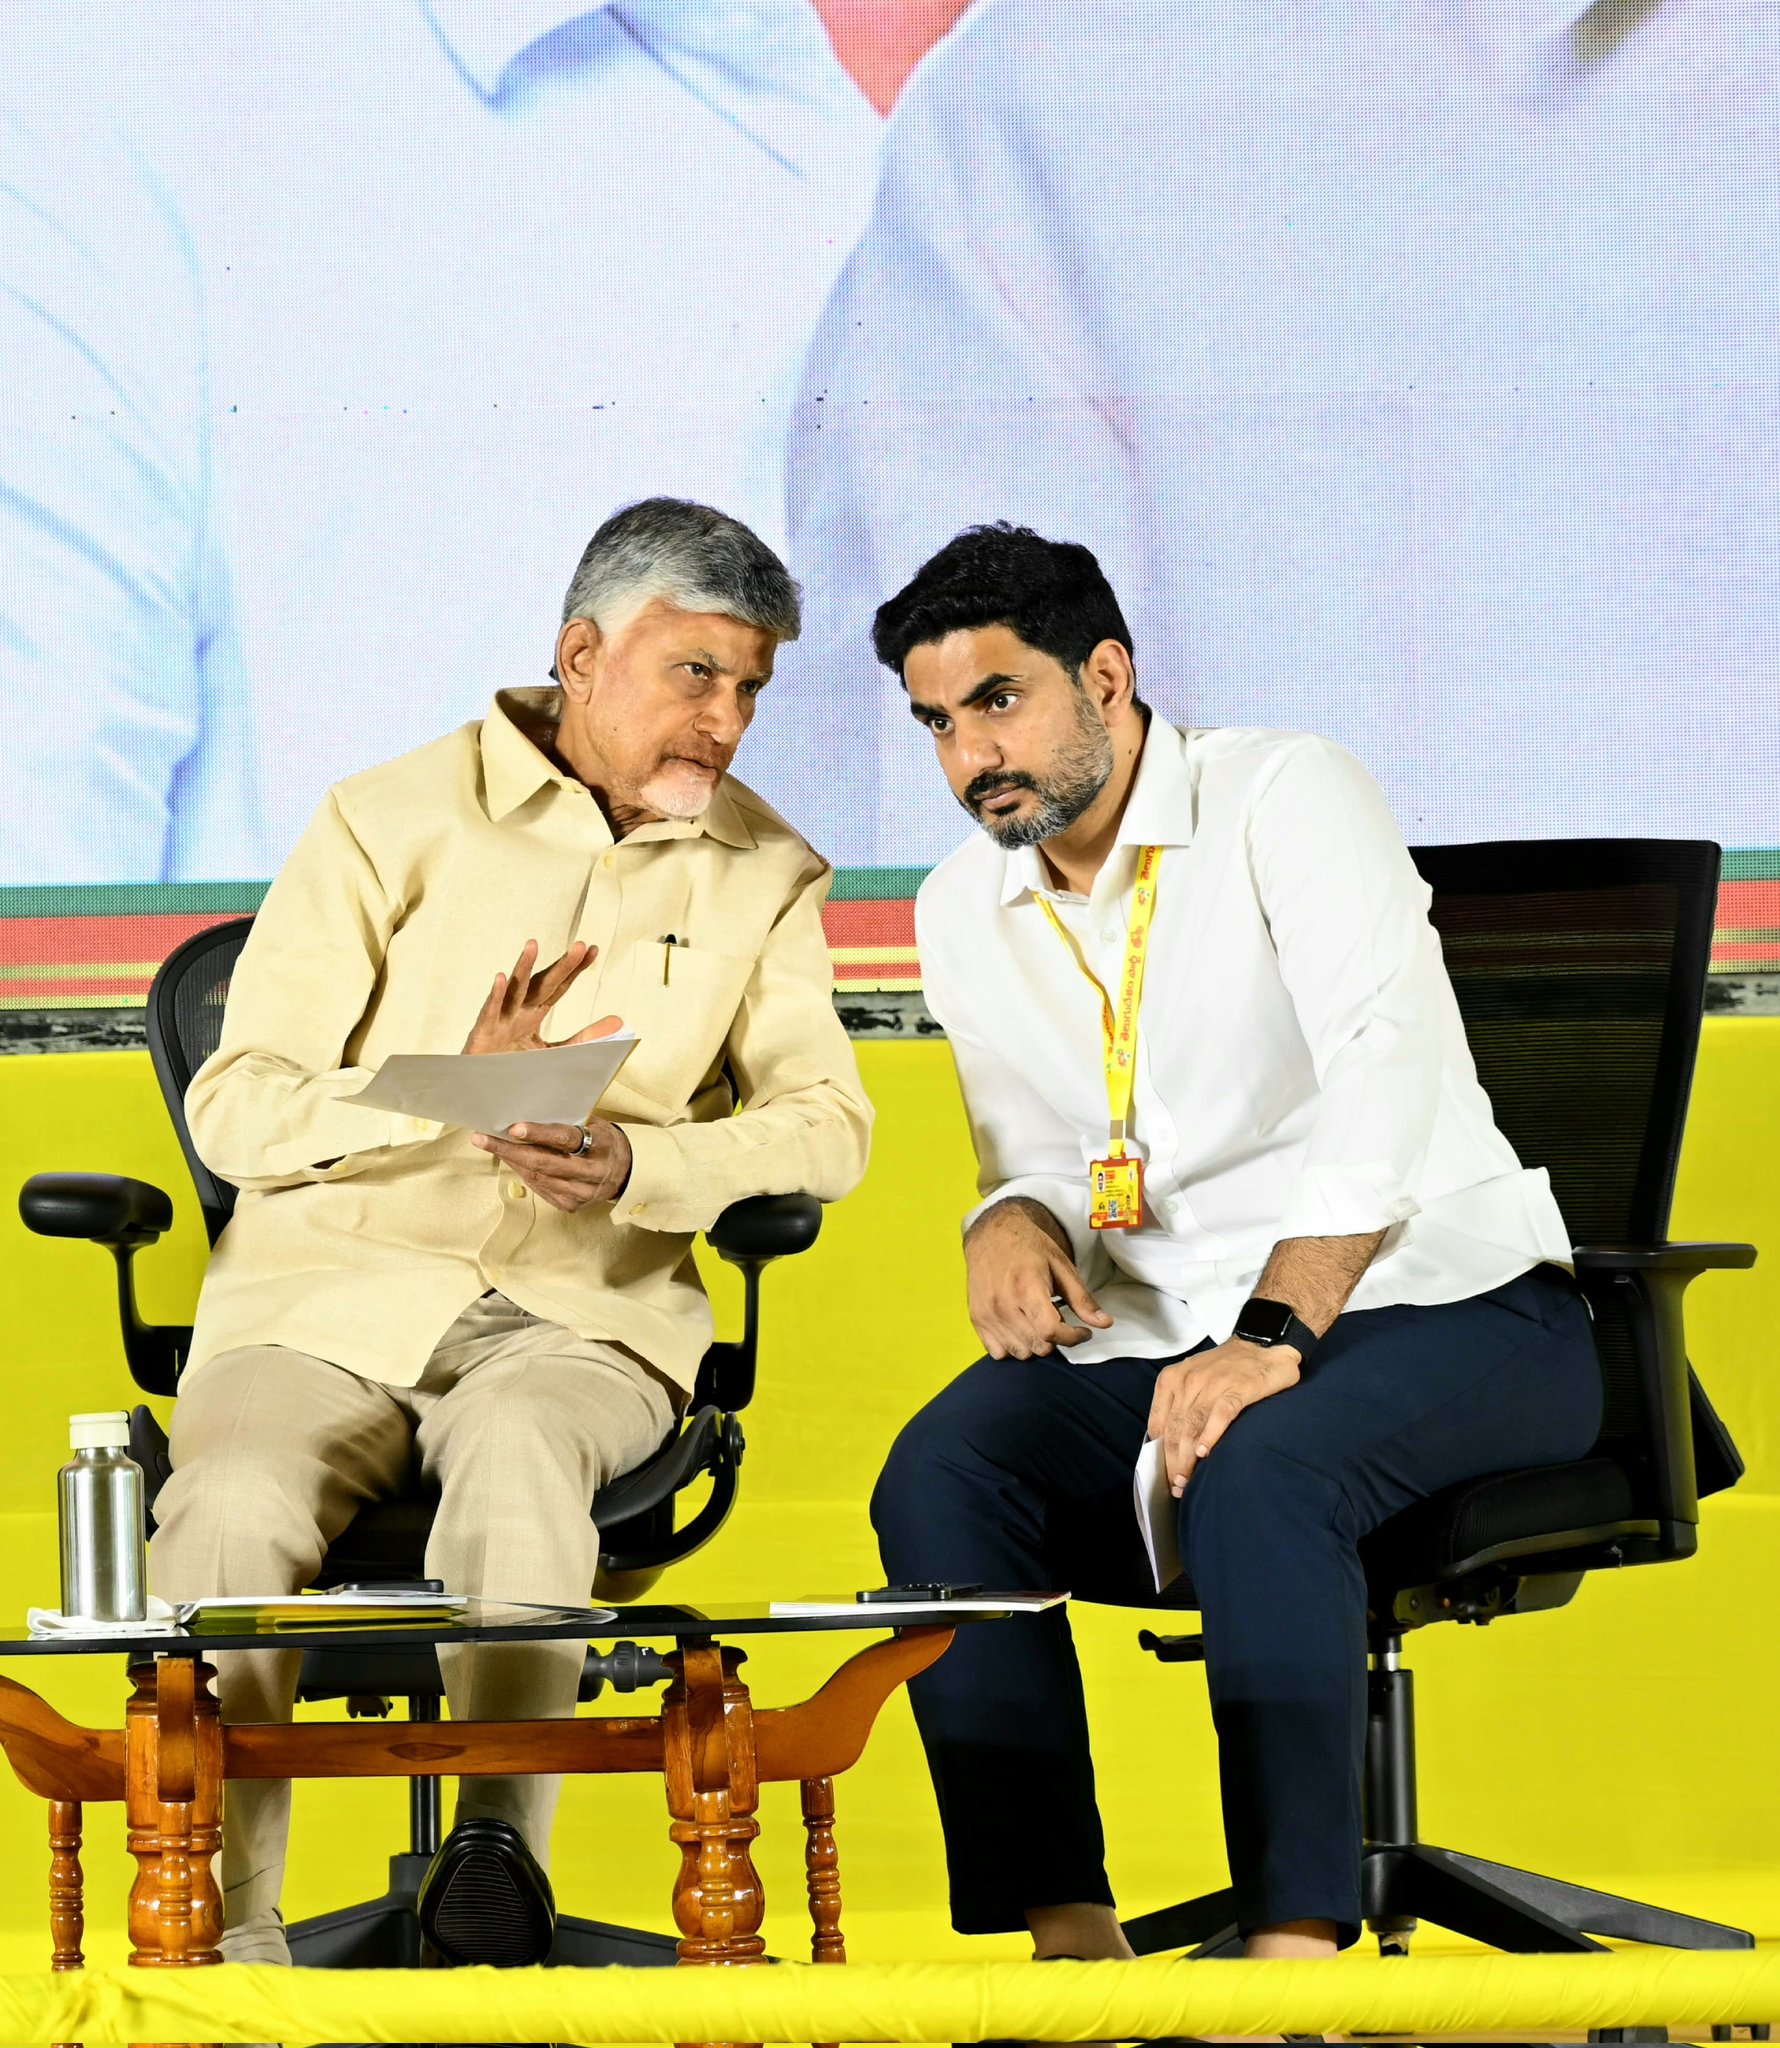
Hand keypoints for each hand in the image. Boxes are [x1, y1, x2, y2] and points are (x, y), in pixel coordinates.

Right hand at [464, 940, 621, 1054]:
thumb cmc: (513, 1066)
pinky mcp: (484, 1033)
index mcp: (535, 1013)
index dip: (574, 969)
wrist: (484, 1090)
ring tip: (533, 945)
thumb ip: (584, 1038)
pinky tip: (501, 978)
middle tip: (579, 946)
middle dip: (561, 966)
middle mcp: (519, 1011)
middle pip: (543, 984)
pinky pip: (490, 1012)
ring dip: (523, 968)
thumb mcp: (555, 1052)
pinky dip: (496, 996)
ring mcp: (500, 1020)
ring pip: (514, 991)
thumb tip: (619, 1022)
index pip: (559, 987)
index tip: (592, 950)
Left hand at [472, 1118, 632, 1211]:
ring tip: (491, 1145)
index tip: (513, 1128)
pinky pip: (541, 1189)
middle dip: (508, 1150)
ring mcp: (582, 1193)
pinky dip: (524, 1174)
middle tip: (482, 1139)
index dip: (538, 1134)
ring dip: (512, 1161)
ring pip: (538, 1178)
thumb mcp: (595, 1125)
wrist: (628, 1172)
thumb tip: (528, 1114)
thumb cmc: (604, 1141)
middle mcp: (591, 1172)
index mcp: (599, 1146)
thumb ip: (568, 1123)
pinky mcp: (573, 1205)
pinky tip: (513, 1162)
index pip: (565, 1139)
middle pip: (543, 1163)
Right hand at [964, 1198, 1114, 1359]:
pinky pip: (999, 1353)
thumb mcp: (1061, 1266)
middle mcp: (1003, 1304)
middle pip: (1039, 1346)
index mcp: (1027, 1288)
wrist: (992, 1234)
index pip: (1051, 1331)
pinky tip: (1021, 1328)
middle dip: (1057, 1340)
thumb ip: (1082, 1298)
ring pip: (1020, 1353)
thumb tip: (1105, 1323)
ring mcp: (987, 1314)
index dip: (1073, 1337)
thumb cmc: (1029, 1247)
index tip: (1083, 1331)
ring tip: (1039, 1322)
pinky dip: (1014, 1347)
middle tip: (1059, 1320)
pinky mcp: (976, 1319)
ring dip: (1036, 1345)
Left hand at [1148, 1338, 1300, 1496]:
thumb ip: (1180, 1406)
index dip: (1160, 1455)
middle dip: (1173, 1463)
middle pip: (1175, 1430)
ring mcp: (1213, 1384)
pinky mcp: (1238, 1389)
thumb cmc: (1227, 1367)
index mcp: (1172, 1380)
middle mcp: (1188, 1381)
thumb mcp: (1192, 1379)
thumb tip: (1171, 1446)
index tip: (1164, 1477)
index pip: (1159, 1424)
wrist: (1263, 1342)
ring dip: (1188, 1458)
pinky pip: (1220, 1415)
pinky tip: (1207, 1453)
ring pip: (1192, 1427)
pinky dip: (1212, 1434)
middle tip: (1177, 1487)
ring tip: (1188, 1480)